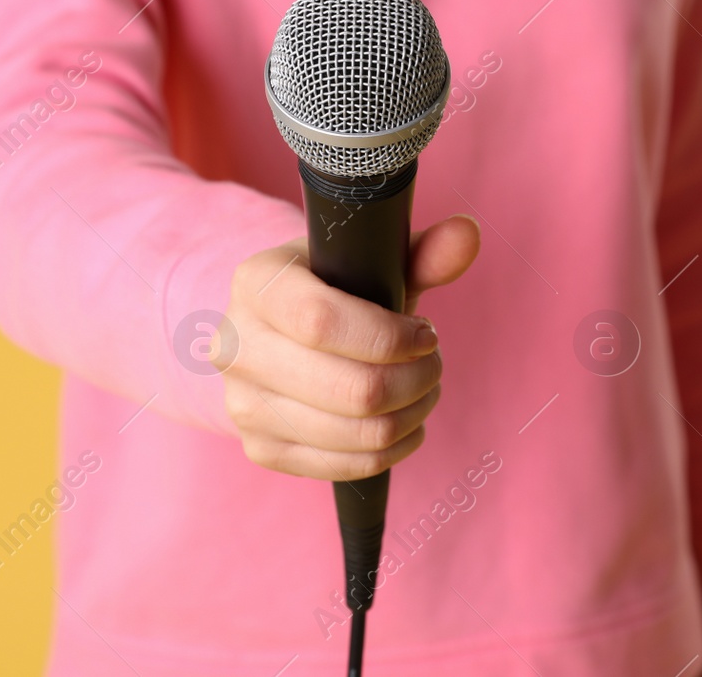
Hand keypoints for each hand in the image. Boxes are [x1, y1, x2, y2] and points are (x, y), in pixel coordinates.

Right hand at [218, 215, 479, 480]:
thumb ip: (421, 252)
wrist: (283, 332)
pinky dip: (392, 449)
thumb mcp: (371, 261)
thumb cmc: (338, 289)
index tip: (426, 332)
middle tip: (433, 363)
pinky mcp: (261, 448)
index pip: (321, 322)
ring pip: (356, 433)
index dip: (390, 337)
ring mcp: (242, 404)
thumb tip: (467, 233)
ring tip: (424, 388)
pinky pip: (345, 467)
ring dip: (411, 414)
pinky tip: (404, 421)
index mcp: (255, 283)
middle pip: (350, 389)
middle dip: (415, 380)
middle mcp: (234, 345)